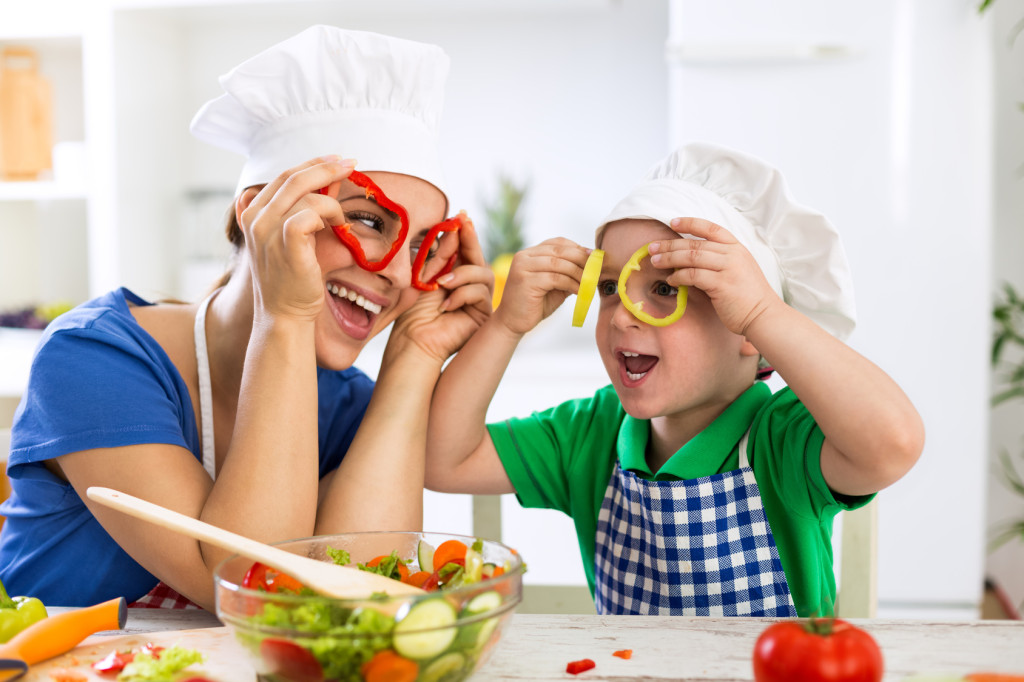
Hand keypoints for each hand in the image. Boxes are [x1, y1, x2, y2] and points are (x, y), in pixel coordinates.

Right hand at [237, 156, 355, 321]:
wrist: (284, 313)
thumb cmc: (292, 278)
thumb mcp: (290, 238)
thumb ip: (299, 209)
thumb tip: (328, 182)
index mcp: (252, 213)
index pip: (284, 176)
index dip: (312, 164)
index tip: (336, 160)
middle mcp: (254, 218)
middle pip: (293, 177)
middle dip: (326, 167)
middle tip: (351, 164)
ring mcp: (266, 230)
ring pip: (305, 194)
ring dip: (332, 203)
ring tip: (342, 221)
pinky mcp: (286, 242)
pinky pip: (310, 213)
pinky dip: (329, 215)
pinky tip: (338, 228)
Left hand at [388, 213, 494, 364]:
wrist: (414, 340)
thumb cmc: (414, 312)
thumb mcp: (426, 275)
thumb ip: (441, 254)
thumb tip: (454, 228)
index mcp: (455, 275)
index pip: (464, 250)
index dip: (465, 233)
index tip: (461, 216)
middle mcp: (470, 287)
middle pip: (478, 258)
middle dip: (470, 240)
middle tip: (464, 224)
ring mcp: (479, 301)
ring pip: (483, 274)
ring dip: (461, 274)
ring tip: (441, 283)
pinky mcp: (483, 315)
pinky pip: (481, 294)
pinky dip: (462, 295)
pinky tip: (446, 306)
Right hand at [493, 238, 588, 335]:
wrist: (512, 323)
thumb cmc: (534, 304)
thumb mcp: (555, 285)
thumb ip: (568, 273)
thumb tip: (592, 264)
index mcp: (530, 253)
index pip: (559, 242)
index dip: (579, 249)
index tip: (594, 259)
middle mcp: (524, 256)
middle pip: (561, 251)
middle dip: (582, 260)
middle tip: (597, 271)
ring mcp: (523, 267)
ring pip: (560, 264)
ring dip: (579, 274)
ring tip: (590, 284)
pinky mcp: (526, 280)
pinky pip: (556, 278)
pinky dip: (572, 284)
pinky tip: (579, 291)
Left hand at [648, 217, 781, 335]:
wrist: (764, 315)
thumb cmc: (748, 297)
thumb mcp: (738, 270)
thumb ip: (719, 261)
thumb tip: (688, 259)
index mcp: (737, 248)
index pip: (711, 228)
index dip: (690, 223)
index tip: (672, 222)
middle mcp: (733, 254)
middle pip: (695, 243)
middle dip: (670, 245)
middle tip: (652, 248)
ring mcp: (728, 268)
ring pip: (691, 256)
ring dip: (670, 259)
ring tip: (655, 262)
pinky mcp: (722, 284)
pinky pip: (693, 275)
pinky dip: (679, 276)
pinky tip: (671, 280)